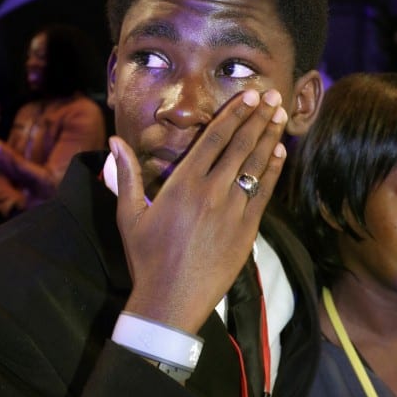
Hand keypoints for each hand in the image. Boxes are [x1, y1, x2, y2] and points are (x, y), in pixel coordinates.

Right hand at [111, 89, 287, 333]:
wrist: (170, 300)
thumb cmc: (146, 258)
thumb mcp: (129, 216)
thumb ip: (126, 176)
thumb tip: (115, 142)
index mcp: (183, 184)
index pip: (214, 138)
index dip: (234, 114)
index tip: (249, 95)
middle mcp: (211, 191)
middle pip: (240, 145)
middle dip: (259, 117)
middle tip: (273, 95)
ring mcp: (233, 211)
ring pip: (256, 165)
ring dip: (270, 137)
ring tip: (281, 114)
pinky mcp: (247, 230)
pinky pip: (264, 192)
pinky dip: (273, 170)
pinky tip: (280, 152)